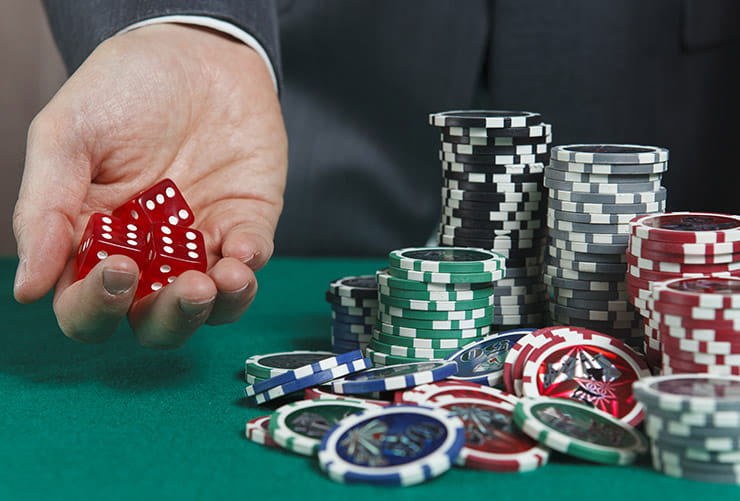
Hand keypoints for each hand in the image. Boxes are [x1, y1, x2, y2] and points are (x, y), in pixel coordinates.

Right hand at [13, 24, 287, 347]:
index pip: (86, 303)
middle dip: (169, 318)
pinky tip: (244, 247)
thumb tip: (28, 288)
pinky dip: (251, 264)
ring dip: (219, 306)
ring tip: (222, 279)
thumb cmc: (123, 88)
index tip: (119, 269)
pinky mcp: (246, 222)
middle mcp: (150, 254)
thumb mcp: (67, 135)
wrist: (195, 50)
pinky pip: (253, 261)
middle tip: (185, 289)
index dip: (97, 304)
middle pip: (153, 320)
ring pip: (211, 307)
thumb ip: (45, 208)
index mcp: (93, 241)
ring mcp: (202, 243)